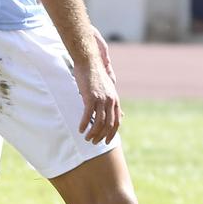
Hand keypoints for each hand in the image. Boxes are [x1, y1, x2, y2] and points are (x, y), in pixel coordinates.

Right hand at [74, 29, 120, 143]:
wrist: (89, 61)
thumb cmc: (96, 75)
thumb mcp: (109, 90)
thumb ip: (114, 103)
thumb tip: (122, 114)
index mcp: (115, 100)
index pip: (117, 121)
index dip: (112, 133)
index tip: (106, 141)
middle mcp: (111, 100)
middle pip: (109, 124)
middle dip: (102, 136)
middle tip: (94, 142)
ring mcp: (101, 99)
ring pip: (99, 122)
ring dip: (93, 133)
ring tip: (86, 138)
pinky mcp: (91, 96)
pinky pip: (88, 115)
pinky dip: (84, 124)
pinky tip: (80, 129)